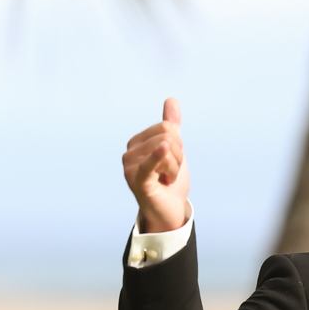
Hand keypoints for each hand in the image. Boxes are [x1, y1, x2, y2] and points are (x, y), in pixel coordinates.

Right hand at [122, 97, 189, 232]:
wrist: (169, 210)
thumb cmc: (169, 181)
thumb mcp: (174, 150)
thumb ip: (171, 126)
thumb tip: (171, 99)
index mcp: (137, 142)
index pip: (167, 128)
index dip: (178, 146)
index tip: (173, 162)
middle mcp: (129, 152)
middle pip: (167, 137)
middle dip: (178, 157)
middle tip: (170, 173)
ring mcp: (130, 167)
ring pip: (167, 151)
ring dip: (175, 168)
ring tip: (165, 180)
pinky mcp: (137, 181)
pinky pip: (149, 164)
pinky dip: (158, 157)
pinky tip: (163, 149)